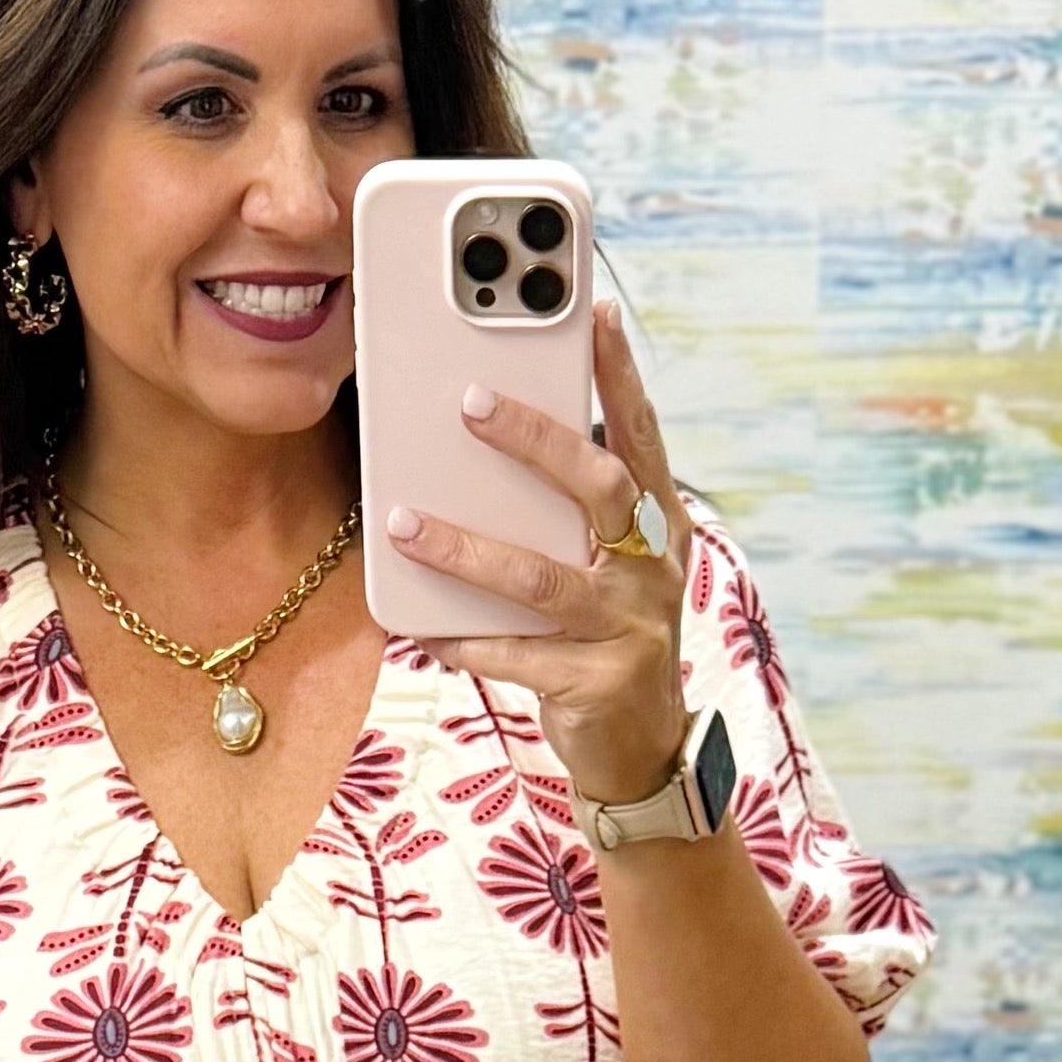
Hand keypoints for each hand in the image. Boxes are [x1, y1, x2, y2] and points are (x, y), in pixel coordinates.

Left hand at [383, 295, 688, 807]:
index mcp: (658, 526)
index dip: (621, 375)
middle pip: (599, 488)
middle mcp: (654, 570)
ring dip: (467, 548)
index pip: (642, 435)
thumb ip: (565, 511)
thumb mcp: (602, 564)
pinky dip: (462, 638)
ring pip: (542, 578)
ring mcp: (630, 629)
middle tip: (468, 400)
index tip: (594, 312)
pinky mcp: (597, 686)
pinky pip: (515, 655)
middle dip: (535, 439)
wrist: (639, 749)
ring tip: (402, 521)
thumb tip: (480, 440)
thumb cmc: (605, 635)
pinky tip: (416, 624)